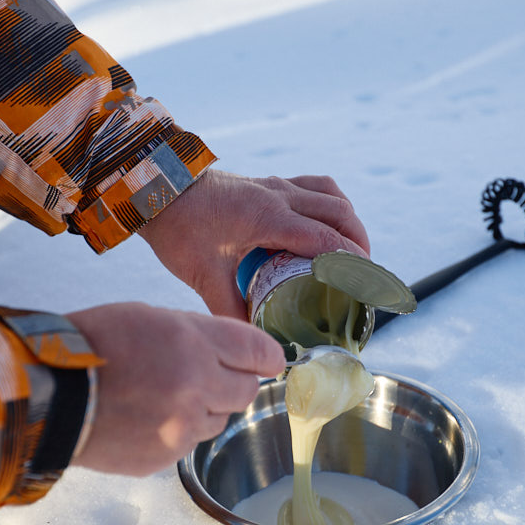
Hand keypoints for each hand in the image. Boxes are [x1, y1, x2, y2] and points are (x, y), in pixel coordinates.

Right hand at [65, 302, 284, 475]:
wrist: (46, 394)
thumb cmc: (92, 345)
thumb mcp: (149, 317)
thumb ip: (197, 334)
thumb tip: (229, 352)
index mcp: (194, 344)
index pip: (258, 352)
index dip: (267, 356)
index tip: (270, 361)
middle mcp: (196, 387)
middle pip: (246, 392)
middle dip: (233, 382)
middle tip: (207, 375)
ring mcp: (181, 427)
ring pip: (219, 420)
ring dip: (204, 408)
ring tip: (164, 395)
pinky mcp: (164, 457)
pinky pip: (188, 443)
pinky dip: (175, 431)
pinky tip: (146, 416)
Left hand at [138, 170, 371, 318]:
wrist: (156, 189)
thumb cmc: (178, 228)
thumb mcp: (202, 275)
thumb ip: (229, 310)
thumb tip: (251, 342)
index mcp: (267, 217)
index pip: (325, 237)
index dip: (352, 260)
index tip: (368, 282)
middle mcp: (278, 195)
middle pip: (339, 213)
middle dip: (359, 243)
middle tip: (365, 274)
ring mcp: (275, 185)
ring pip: (331, 195)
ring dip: (350, 221)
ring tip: (355, 250)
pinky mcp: (268, 182)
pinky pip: (314, 186)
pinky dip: (330, 204)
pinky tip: (328, 224)